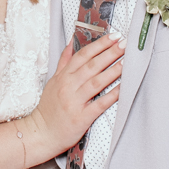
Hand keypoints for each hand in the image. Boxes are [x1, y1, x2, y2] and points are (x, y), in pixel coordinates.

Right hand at [23, 35, 124, 159]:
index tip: (114, 36)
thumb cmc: (49, 108)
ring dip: (113, 71)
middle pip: (92, 65)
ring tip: (127, 62)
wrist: (41, 133)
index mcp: (63, 76)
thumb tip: (71, 42)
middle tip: (125, 44)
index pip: (83, 55)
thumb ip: (64, 61)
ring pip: (97, 82)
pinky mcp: (81, 117)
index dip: (99, 44)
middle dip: (110, 53)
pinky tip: (123, 88)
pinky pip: (100, 104)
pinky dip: (112, 95)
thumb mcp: (53, 81)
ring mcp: (75, 101)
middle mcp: (68, 86)